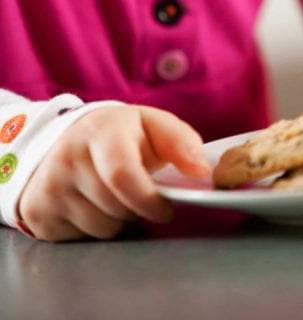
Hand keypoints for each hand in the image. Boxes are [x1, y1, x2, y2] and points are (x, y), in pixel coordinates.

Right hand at [18, 105, 209, 241]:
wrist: (64, 139)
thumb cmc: (120, 135)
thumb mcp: (151, 125)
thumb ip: (181, 141)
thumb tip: (201, 171)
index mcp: (100, 130)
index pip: (122, 175)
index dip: (148, 200)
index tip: (166, 209)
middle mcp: (68, 156)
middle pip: (116, 207)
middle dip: (137, 208)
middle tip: (138, 193)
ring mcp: (49, 185)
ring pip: (100, 229)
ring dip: (118, 221)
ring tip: (114, 196)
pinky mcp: (37, 212)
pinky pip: (80, 240)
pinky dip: (94, 229)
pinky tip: (92, 205)